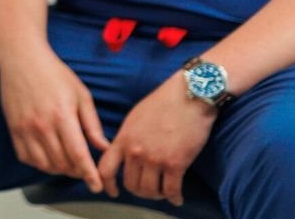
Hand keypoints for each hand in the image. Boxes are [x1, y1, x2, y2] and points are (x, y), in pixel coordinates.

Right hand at [0, 46, 109, 190]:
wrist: (21, 59)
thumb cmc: (54, 73)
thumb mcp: (81, 94)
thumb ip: (92, 123)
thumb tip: (103, 147)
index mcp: (62, 115)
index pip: (78, 154)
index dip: (89, 174)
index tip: (97, 186)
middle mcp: (42, 125)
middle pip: (63, 163)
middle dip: (77, 172)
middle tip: (85, 169)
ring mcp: (25, 129)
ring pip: (45, 165)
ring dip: (60, 169)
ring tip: (68, 163)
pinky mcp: (14, 129)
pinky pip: (27, 158)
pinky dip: (40, 164)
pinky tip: (49, 157)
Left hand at [97, 74, 215, 205]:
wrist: (189, 95)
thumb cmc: (164, 102)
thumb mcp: (135, 118)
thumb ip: (127, 137)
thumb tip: (124, 153)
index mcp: (124, 138)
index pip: (106, 168)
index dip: (107, 185)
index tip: (113, 192)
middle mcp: (136, 151)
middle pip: (130, 184)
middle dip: (140, 191)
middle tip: (149, 190)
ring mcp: (155, 158)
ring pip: (150, 191)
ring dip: (157, 195)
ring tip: (163, 192)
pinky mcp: (176, 163)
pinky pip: (171, 190)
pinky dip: (174, 198)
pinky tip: (177, 198)